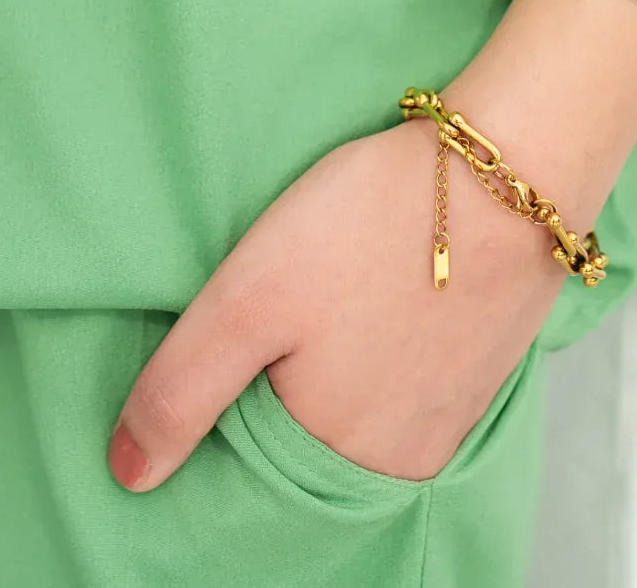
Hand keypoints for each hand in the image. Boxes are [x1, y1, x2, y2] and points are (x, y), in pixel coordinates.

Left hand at [107, 0, 636, 492]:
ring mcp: (453, 410)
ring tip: (324, 288)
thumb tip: (127, 472)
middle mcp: (405, 456)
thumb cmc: (375, 223)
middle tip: (280, 298)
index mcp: (344, 456)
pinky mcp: (483, 361)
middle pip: (312, 434)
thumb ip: (182, 391)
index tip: (231, 332)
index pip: (254, 459)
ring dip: (335, 358)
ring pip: (363, 402)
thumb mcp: (250, 298)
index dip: (226, 397)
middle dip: (282, 379)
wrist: (508, 164)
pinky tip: (373, 286)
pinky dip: (383, 340)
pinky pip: (411, 373)